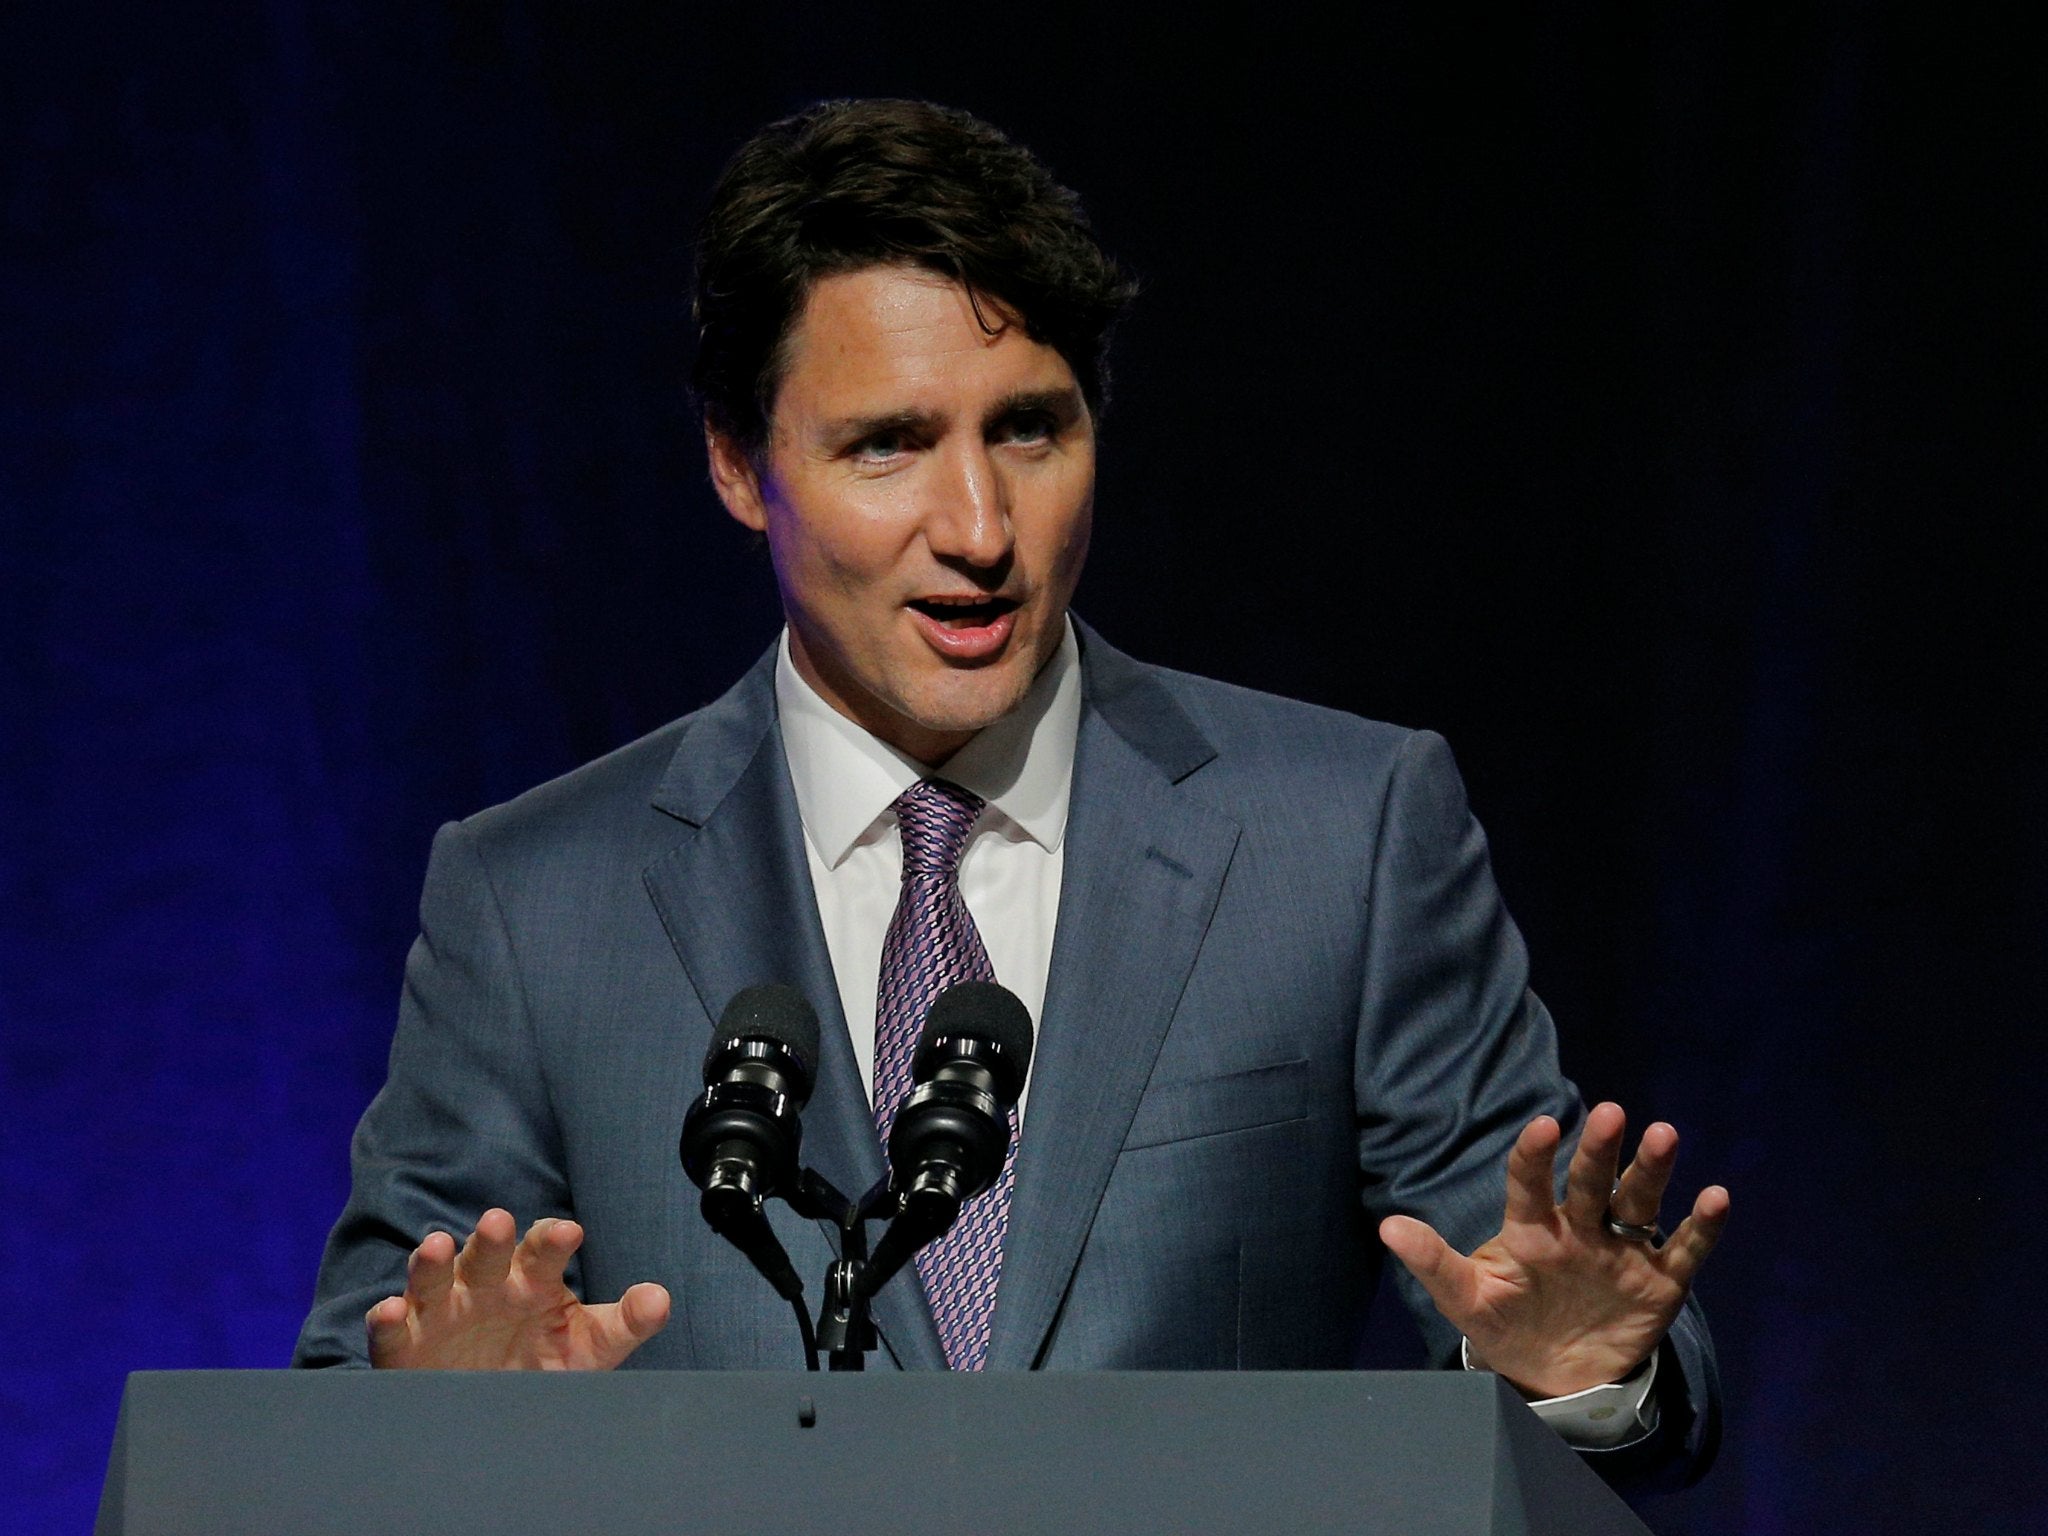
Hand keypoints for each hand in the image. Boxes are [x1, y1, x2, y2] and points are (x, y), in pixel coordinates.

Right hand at [367, 1208, 670, 1369]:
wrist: (494, 1409)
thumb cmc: (544, 1360)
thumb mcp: (589, 1347)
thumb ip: (624, 1323)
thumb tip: (660, 1298)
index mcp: (532, 1278)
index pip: (544, 1249)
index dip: (553, 1240)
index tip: (570, 1232)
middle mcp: (485, 1286)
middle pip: (486, 1254)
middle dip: (490, 1239)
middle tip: (498, 1222)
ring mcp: (442, 1312)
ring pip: (433, 1279)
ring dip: (431, 1263)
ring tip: (433, 1246)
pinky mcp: (405, 1345)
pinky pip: (392, 1330)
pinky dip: (387, 1320)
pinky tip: (388, 1310)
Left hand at [1379, 1102, 1728, 1398]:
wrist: (1555, 1377)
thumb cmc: (1507, 1324)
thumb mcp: (1467, 1300)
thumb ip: (1434, 1264)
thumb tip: (1388, 1227)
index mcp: (1533, 1230)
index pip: (1530, 1183)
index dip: (1534, 1156)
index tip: (1542, 1125)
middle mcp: (1581, 1228)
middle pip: (1592, 1182)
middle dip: (1601, 1149)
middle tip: (1612, 1113)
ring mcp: (1622, 1250)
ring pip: (1640, 1200)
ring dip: (1652, 1169)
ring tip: (1664, 1135)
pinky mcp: (1659, 1281)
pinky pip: (1684, 1249)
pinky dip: (1702, 1226)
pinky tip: (1717, 1197)